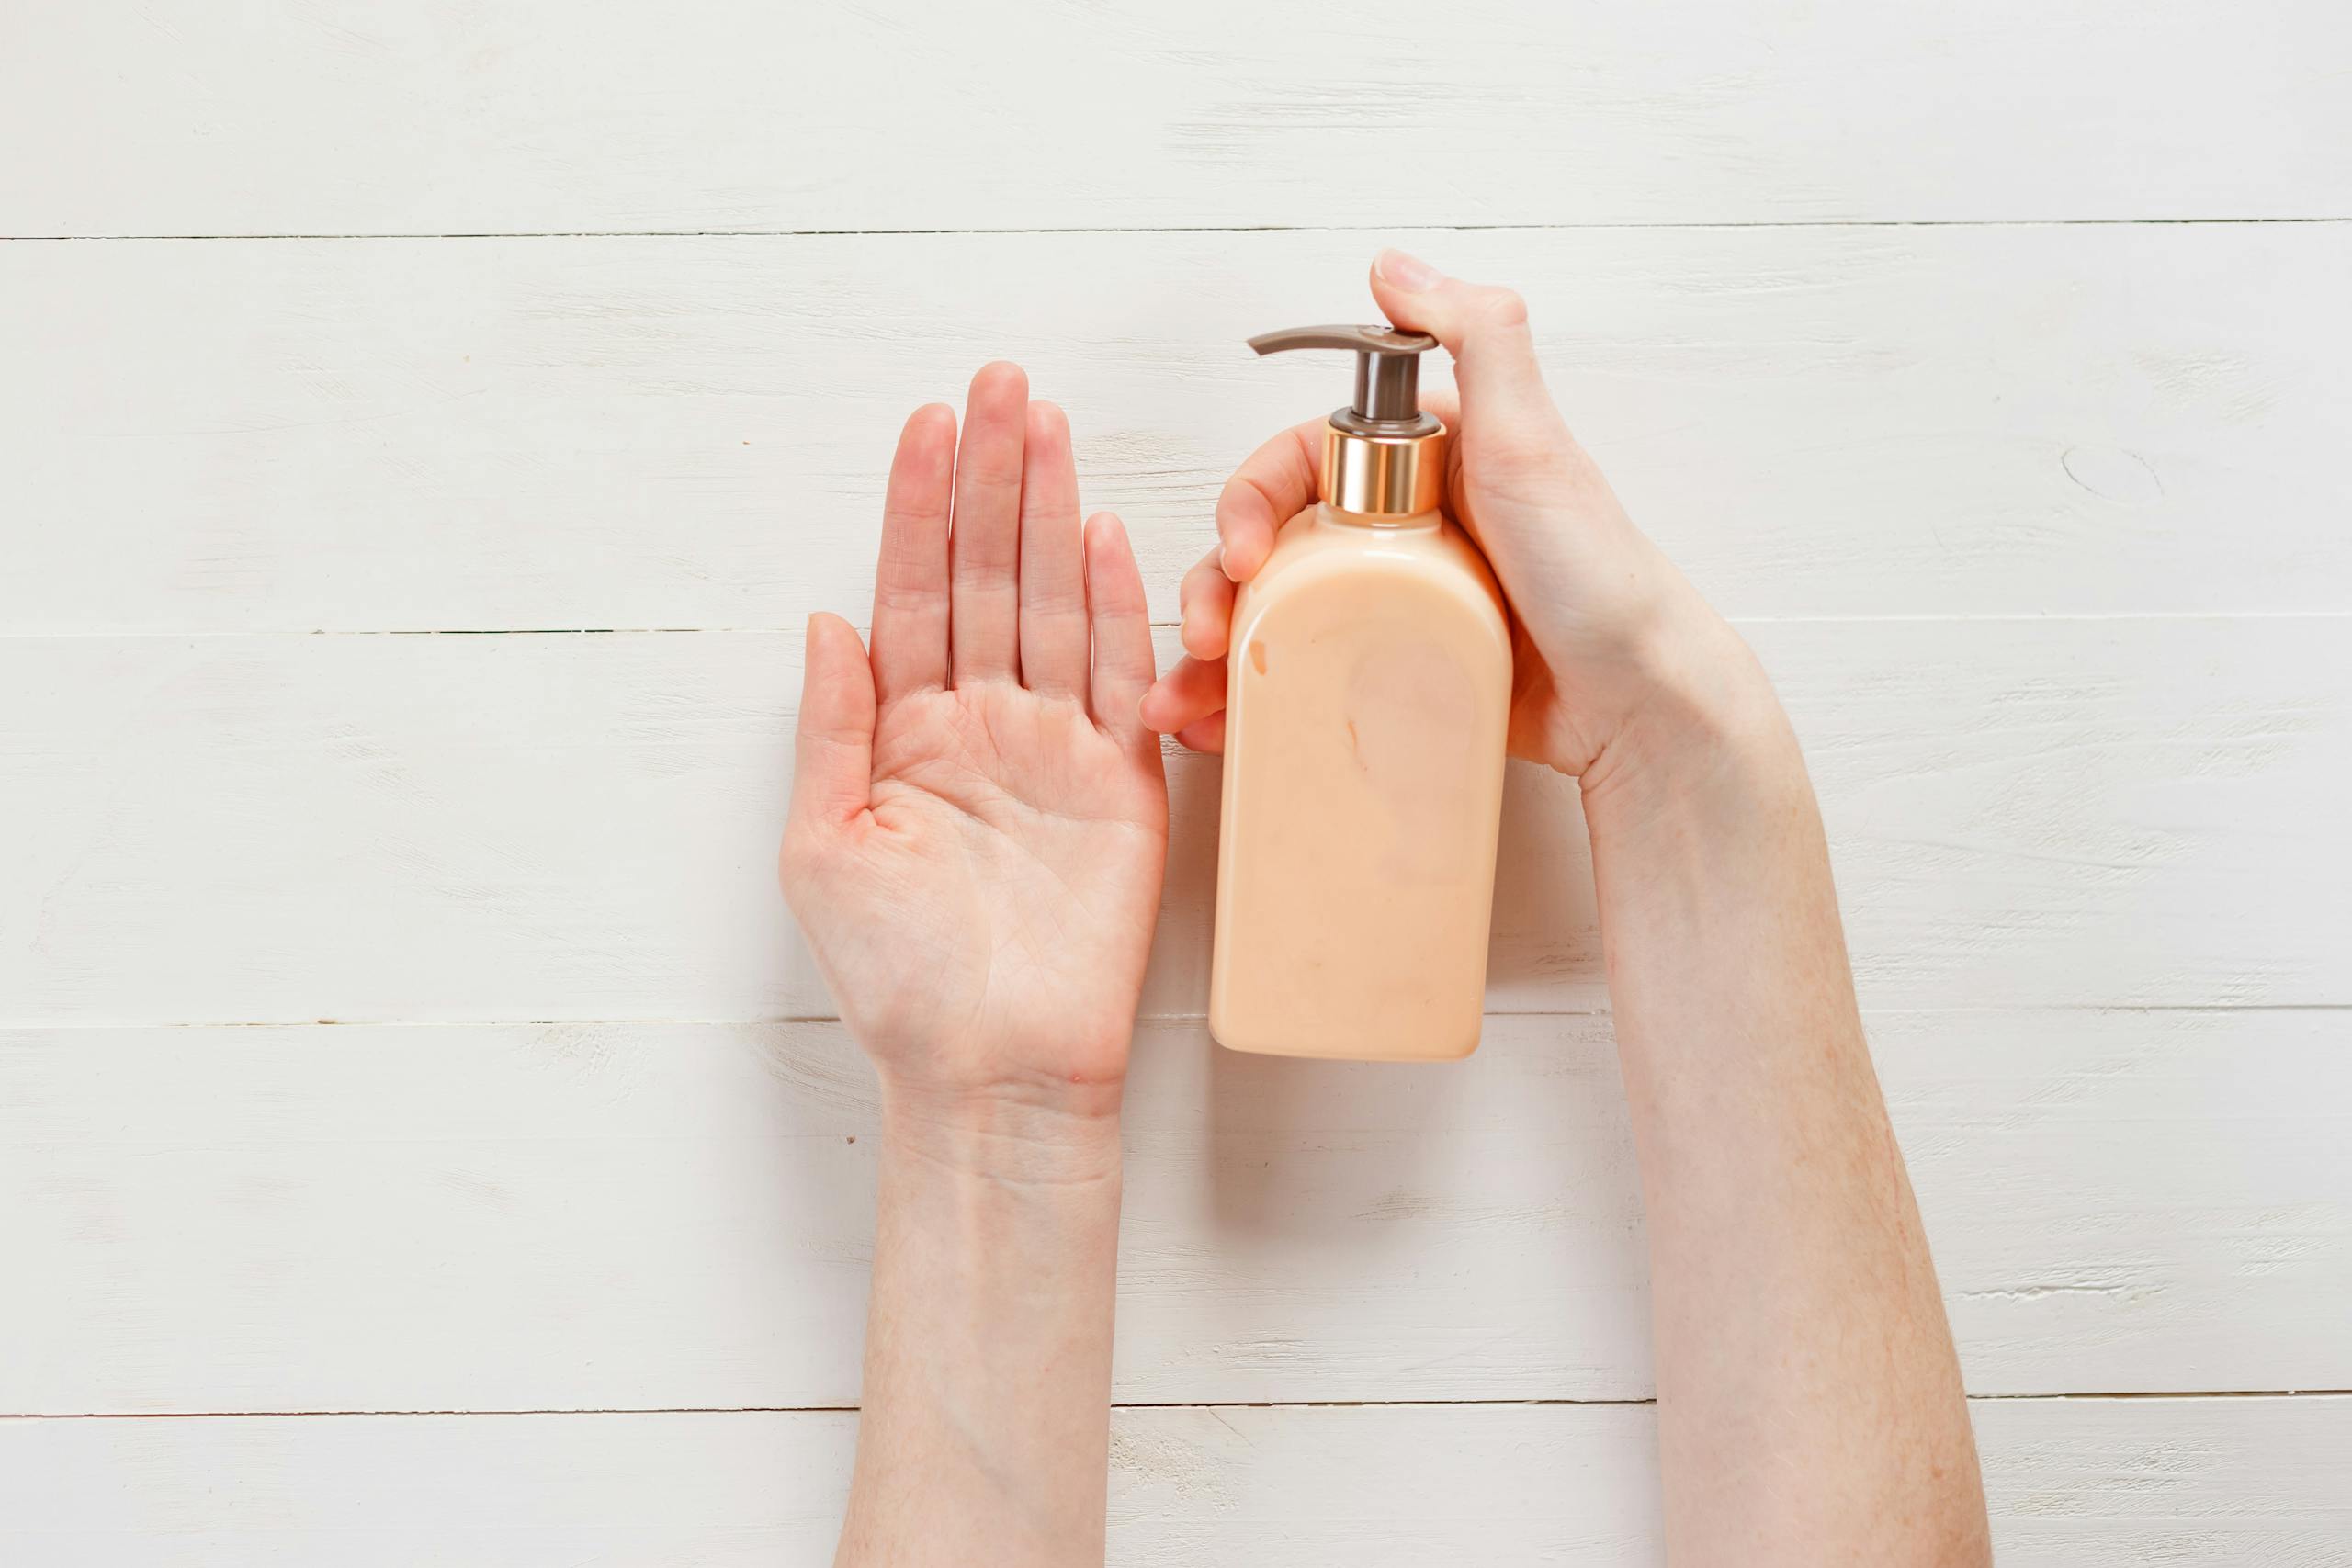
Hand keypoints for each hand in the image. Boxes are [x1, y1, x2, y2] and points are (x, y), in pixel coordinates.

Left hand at [781, 363, 1166, 1120]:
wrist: (990, 1067)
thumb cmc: (898, 977)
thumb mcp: (825, 847)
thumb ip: (831, 728)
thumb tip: (824, 619)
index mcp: (904, 732)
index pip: (913, 593)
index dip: (918, 508)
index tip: (924, 423)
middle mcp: (981, 723)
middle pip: (987, 575)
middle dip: (989, 478)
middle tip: (995, 383)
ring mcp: (1055, 746)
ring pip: (1052, 604)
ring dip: (1049, 513)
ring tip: (1043, 424)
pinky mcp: (1123, 783)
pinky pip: (1115, 679)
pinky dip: (1112, 606)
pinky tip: (1102, 532)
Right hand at [1140, 249, 1779, 828]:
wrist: (1641, 702)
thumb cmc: (1598, 575)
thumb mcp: (1533, 440)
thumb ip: (1478, 334)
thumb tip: (1391, 266)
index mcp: (1422, 459)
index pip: (1298, 461)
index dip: (1247, 501)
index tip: (1239, 557)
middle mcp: (1403, 525)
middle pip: (1272, 542)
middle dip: (1215, 588)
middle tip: (1206, 641)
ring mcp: (1398, 602)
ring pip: (1277, 614)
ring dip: (1216, 658)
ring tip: (1190, 703)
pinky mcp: (1400, 668)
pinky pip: (1308, 675)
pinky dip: (1256, 701)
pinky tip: (1220, 730)